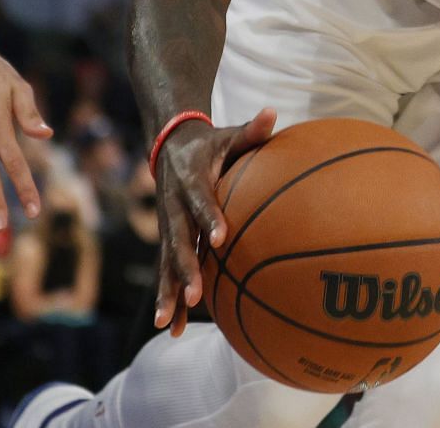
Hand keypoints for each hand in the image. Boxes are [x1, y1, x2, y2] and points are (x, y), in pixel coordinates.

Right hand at [154, 108, 276, 336]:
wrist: (169, 144)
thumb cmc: (211, 143)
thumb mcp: (229, 135)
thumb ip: (252, 130)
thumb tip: (274, 113)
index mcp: (191, 180)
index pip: (200, 200)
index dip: (209, 218)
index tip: (220, 240)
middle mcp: (173, 206)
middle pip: (177, 240)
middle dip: (185, 268)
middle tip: (194, 294)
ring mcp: (168, 225)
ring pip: (166, 263)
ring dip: (168, 292)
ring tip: (166, 323)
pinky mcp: (168, 238)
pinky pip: (166, 270)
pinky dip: (168, 296)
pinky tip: (170, 327)